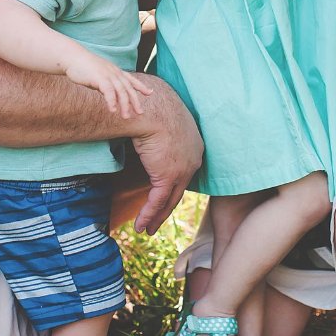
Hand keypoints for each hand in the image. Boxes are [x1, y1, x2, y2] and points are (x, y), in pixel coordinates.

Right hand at [65, 55, 153, 117]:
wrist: (72, 58)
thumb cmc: (83, 67)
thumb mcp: (99, 75)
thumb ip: (106, 84)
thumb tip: (110, 94)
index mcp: (115, 71)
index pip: (131, 80)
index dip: (141, 86)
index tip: (150, 93)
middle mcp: (114, 72)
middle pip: (128, 88)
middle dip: (135, 101)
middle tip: (140, 113)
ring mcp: (108, 74)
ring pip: (121, 91)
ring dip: (124, 105)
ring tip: (126, 116)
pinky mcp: (99, 78)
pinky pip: (109, 91)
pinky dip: (112, 101)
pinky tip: (113, 110)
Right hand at [130, 87, 203, 233]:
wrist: (151, 107)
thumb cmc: (153, 106)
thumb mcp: (163, 120)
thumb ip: (161, 133)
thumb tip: (150, 134)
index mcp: (194, 145)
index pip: (185, 172)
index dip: (174, 186)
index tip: (165, 195)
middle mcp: (193, 159)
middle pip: (179, 190)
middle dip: (167, 208)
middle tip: (157, 221)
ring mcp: (182, 170)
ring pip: (169, 200)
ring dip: (156, 217)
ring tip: (147, 229)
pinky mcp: (168, 176)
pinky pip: (157, 201)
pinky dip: (148, 215)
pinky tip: (140, 225)